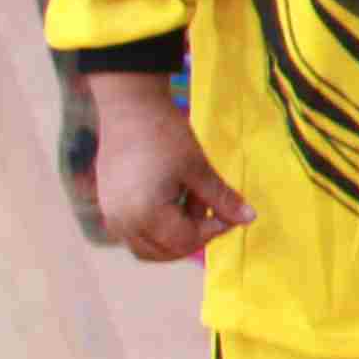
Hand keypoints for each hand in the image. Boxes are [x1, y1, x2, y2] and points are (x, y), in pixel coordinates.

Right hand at [90, 75, 250, 262]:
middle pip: (166, 251)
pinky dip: (159, 225)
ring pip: (149, 246)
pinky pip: (136, 232)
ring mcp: (111, 216)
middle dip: (194, 235)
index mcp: (145, 215)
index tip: (229, 210)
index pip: (186, 242)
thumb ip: (222, 198)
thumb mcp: (198, 168)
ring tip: (191, 197)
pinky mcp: (108, 206)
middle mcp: (122, 223)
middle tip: (209, 205)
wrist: (128, 107)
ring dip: (176, 233)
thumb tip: (249, 218)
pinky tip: (173, 194)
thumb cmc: (165, 135)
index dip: (213, 230)